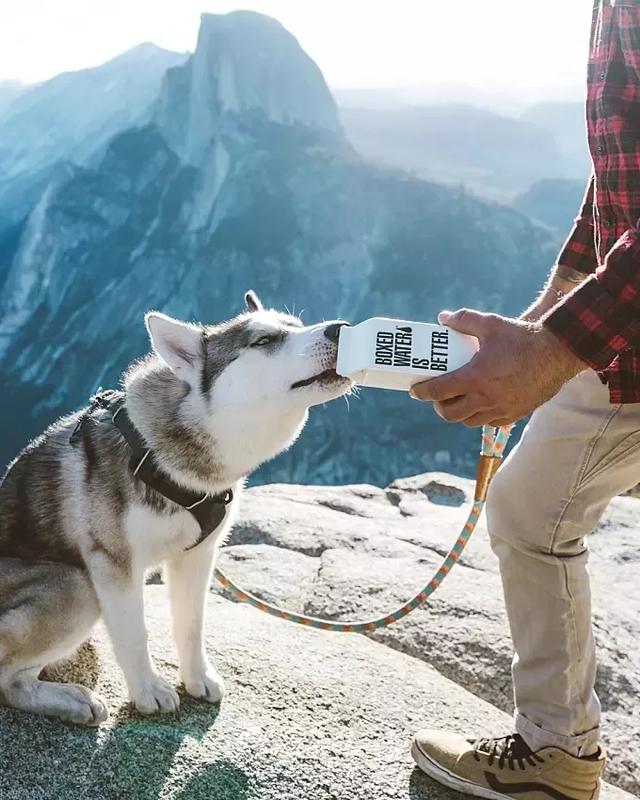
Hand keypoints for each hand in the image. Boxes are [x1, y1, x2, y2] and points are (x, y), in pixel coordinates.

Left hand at [410, 309, 584, 425]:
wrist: (559, 353)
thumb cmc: (523, 337)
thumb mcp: (490, 324)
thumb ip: (463, 320)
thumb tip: (443, 318)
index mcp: (475, 377)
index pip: (439, 391)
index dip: (423, 392)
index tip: (415, 390)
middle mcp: (486, 398)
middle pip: (450, 414)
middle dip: (439, 406)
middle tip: (438, 395)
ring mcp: (501, 409)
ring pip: (469, 421)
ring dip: (458, 413)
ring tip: (457, 399)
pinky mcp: (515, 414)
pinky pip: (489, 422)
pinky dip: (479, 415)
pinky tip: (479, 403)